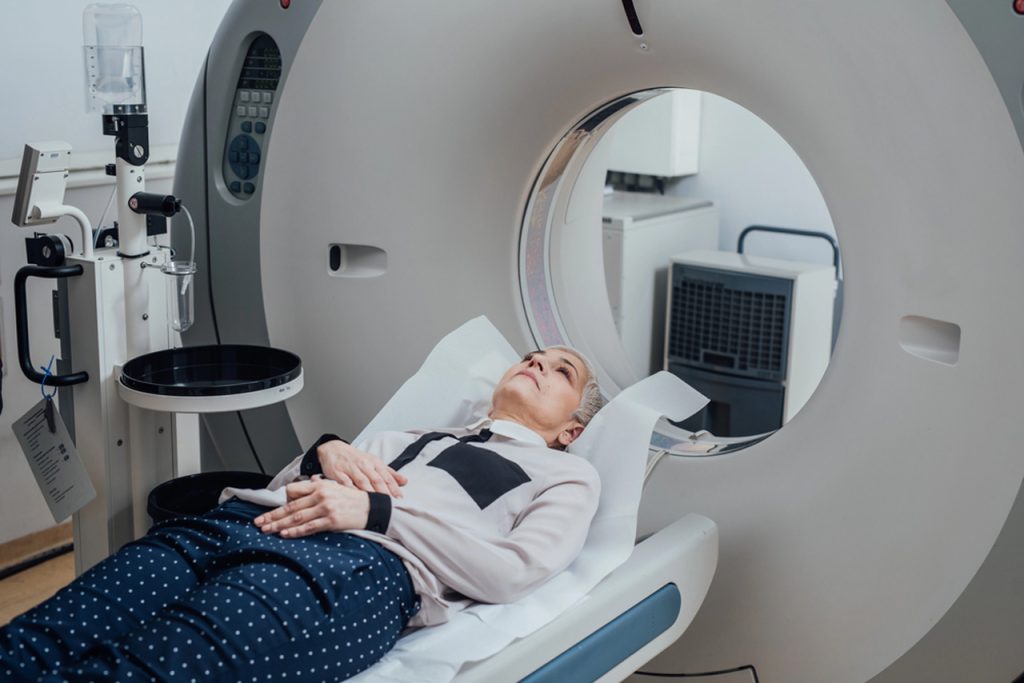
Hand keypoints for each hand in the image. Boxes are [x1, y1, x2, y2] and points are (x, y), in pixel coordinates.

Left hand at [255, 476, 369, 537]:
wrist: (374, 508)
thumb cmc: (355, 499)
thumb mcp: (337, 487)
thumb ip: (321, 485)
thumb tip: (310, 483)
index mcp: (320, 486)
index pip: (294, 492)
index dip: (281, 503)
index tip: (270, 511)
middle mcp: (321, 496)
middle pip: (291, 506)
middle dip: (273, 515)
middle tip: (259, 522)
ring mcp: (326, 508)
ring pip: (297, 517)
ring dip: (279, 525)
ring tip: (266, 530)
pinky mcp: (331, 520)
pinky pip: (309, 527)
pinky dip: (295, 531)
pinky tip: (285, 534)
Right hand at [317, 440, 406, 496]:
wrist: (333, 449)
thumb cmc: (355, 458)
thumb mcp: (374, 462)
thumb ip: (389, 473)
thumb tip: (404, 481)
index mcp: (374, 463)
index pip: (387, 477)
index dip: (394, 488)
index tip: (399, 499)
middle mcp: (364, 465)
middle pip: (376, 480)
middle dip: (385, 493)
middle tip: (390, 504)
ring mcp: (351, 469)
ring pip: (363, 481)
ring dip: (370, 493)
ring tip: (376, 504)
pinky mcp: (338, 472)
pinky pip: (345, 482)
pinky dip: (351, 490)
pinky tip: (355, 498)